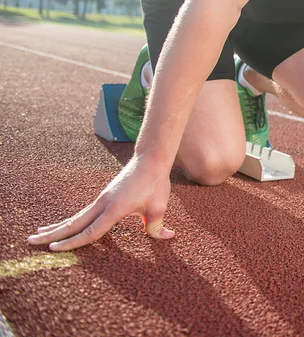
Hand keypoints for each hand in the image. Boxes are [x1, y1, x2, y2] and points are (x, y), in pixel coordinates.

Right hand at [27, 155, 173, 250]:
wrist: (150, 160)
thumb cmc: (155, 183)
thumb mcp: (158, 207)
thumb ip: (157, 226)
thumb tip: (166, 237)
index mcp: (114, 209)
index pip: (91, 231)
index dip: (73, 243)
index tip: (55, 249)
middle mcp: (103, 204)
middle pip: (74, 223)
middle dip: (53, 234)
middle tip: (31, 242)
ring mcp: (101, 199)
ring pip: (76, 217)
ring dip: (57, 226)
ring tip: (37, 234)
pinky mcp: (104, 197)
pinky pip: (84, 212)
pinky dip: (72, 220)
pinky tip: (65, 224)